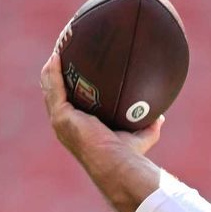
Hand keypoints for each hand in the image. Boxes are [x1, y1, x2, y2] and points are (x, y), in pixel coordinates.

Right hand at [39, 50, 163, 160]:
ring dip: (50, 69)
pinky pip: (54, 88)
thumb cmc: (128, 155)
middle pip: (54, 94)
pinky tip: (56, 56)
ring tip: (57, 48)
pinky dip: (53, 72)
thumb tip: (161, 116)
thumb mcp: (140, 137)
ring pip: (50, 89)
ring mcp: (60, 120)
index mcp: (78, 128)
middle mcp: (65, 124)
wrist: (117, 163)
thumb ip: (149, 126)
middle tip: (61, 53)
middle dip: (55, 74)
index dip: (67, 88)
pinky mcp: (61, 116)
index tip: (73, 71)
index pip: (68, 105)